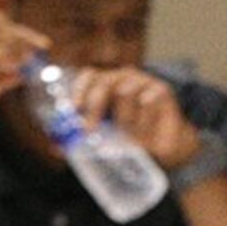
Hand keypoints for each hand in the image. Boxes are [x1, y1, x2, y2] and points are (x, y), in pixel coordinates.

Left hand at [78, 66, 205, 173]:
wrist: (170, 149)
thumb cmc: (135, 140)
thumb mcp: (109, 140)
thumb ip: (84, 139)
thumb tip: (56, 147)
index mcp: (108, 85)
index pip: (89, 76)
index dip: (79, 89)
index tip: (74, 109)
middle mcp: (123, 78)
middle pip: (104, 82)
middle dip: (94, 108)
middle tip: (90, 131)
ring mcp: (143, 82)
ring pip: (125, 92)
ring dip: (124, 120)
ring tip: (130, 139)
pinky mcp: (162, 90)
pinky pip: (147, 99)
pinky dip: (144, 119)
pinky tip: (147, 132)